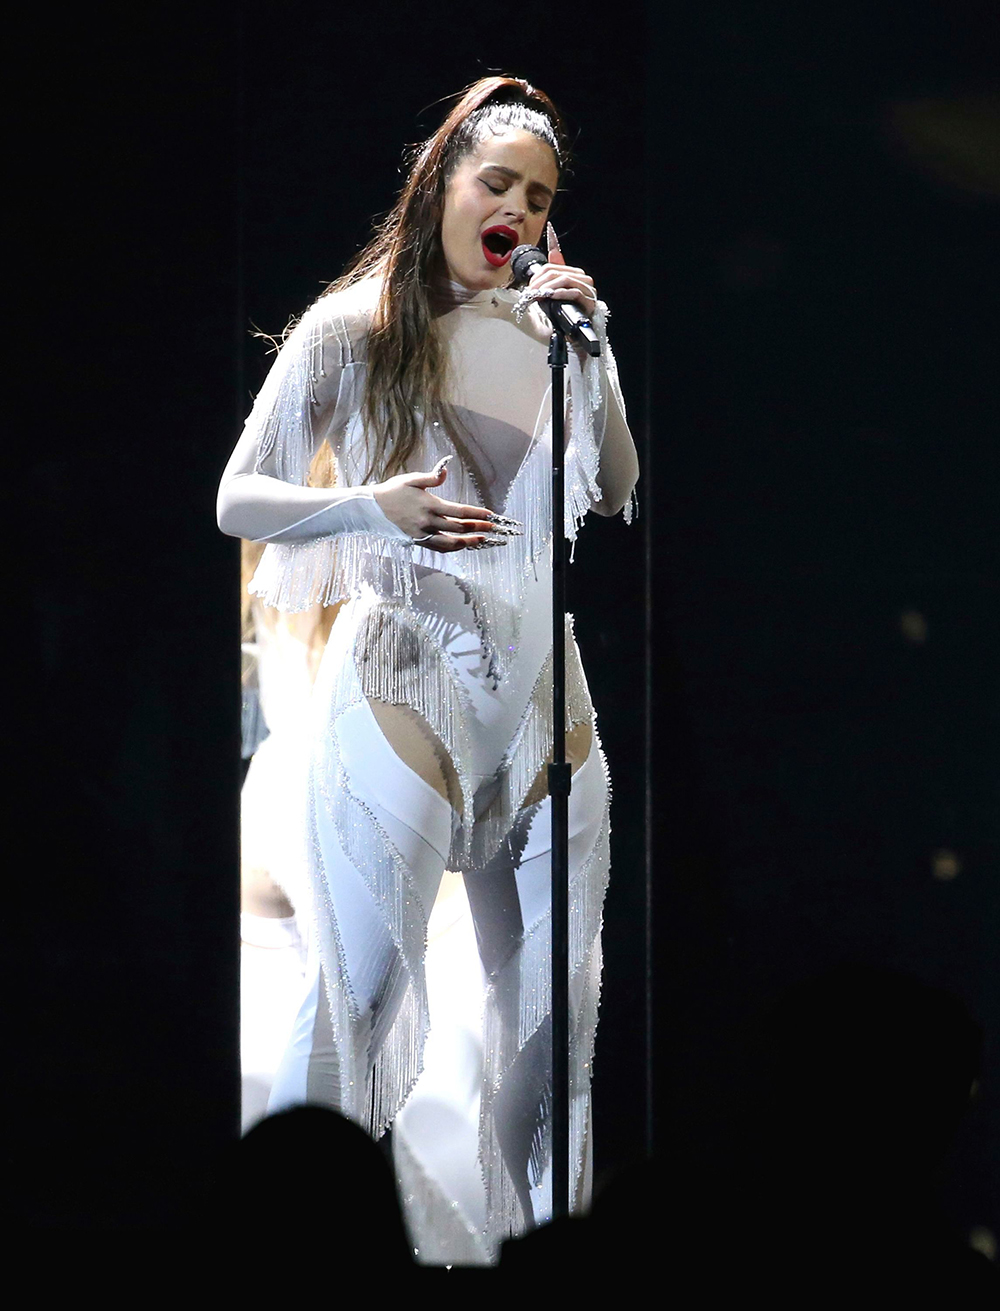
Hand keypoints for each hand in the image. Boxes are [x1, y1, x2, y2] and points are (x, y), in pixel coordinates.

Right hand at [372, 459, 520, 551]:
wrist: (371, 509)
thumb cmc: (392, 491)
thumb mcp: (411, 479)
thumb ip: (431, 477)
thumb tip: (446, 470)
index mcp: (429, 505)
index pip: (459, 511)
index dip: (477, 514)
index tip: (490, 515)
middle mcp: (427, 522)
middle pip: (459, 528)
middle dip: (478, 528)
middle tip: (493, 528)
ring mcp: (422, 534)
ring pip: (450, 543)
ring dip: (469, 543)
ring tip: (482, 540)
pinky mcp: (417, 541)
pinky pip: (438, 547)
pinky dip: (453, 548)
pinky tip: (462, 545)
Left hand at [525, 222, 597, 317]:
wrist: (571, 335)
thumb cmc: (561, 314)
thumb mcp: (552, 292)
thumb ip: (552, 274)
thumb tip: (553, 250)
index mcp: (574, 274)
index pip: (553, 265)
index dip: (541, 270)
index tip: (537, 263)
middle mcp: (582, 279)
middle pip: (557, 272)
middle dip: (540, 282)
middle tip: (530, 292)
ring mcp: (588, 289)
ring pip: (564, 280)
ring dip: (548, 288)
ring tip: (538, 295)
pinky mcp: (589, 301)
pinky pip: (574, 293)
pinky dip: (560, 294)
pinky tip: (551, 296)